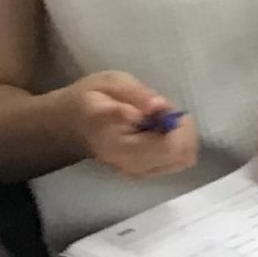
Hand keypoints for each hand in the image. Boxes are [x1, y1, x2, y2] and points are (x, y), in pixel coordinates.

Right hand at [67, 72, 198, 179]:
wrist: (73, 122)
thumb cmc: (93, 99)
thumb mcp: (111, 83)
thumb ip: (136, 95)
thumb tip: (160, 106)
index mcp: (118, 144)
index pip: (166, 147)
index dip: (177, 125)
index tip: (162, 108)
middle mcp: (130, 165)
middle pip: (181, 156)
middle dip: (184, 130)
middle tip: (164, 111)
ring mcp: (138, 172)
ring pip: (183, 160)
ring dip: (183, 137)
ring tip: (161, 120)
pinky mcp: (144, 173)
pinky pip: (177, 162)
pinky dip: (179, 144)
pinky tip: (161, 131)